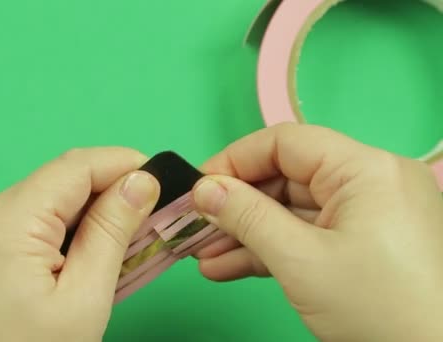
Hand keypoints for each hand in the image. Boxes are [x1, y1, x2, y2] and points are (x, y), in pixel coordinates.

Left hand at [0, 147, 159, 341]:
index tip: (162, 180)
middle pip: (57, 182)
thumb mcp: (84, 301)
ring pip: (41, 202)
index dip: (124, 164)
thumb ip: (112, 233)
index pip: (75, 167)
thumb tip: (140, 182)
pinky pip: (21, 223)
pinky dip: (57, 230)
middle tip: (150, 218)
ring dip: (85, 214)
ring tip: (122, 242)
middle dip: (108, 193)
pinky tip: (82, 256)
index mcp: (5, 222)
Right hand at [192, 123, 442, 340]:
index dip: (236, 161)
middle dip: (236, 207)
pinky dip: (270, 250)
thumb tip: (202, 190)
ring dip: (246, 234)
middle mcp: (370, 183)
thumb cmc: (376, 309)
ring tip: (201, 255)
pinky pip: (307, 236)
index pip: (287, 143)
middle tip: (194, 227)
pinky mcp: (362, 245)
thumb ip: (247, 218)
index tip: (198, 187)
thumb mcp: (301, 261)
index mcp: (366, 170)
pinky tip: (227, 267)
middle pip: (286, 179)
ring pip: (292, 212)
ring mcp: (368, 216)